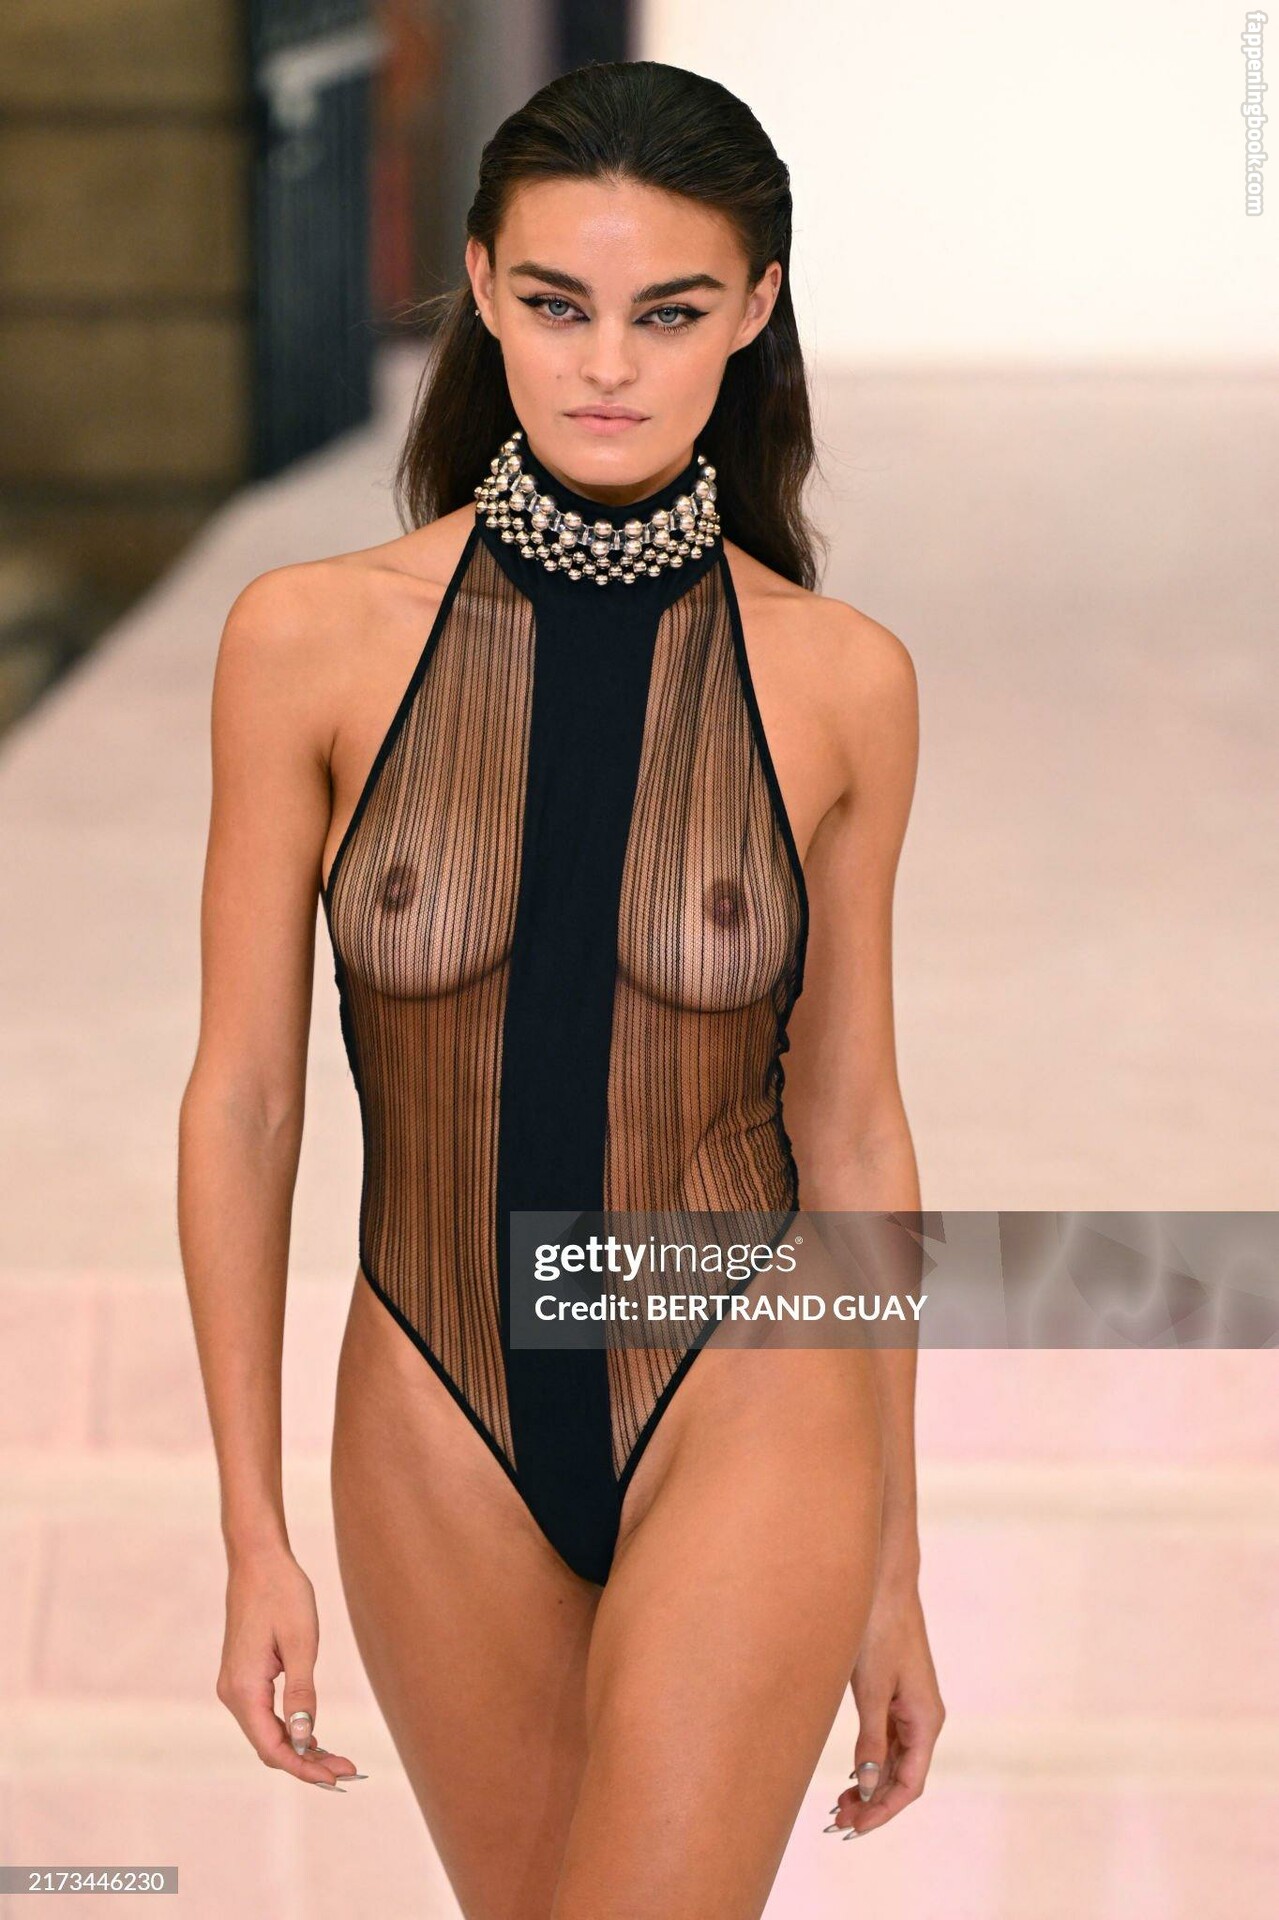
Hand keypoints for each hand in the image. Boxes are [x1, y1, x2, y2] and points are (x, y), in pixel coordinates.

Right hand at [216, 1545, 362, 1788]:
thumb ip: (302, 1693)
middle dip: (307, 1762)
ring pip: (268, 1733)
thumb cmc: (283, 1593)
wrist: (258, 1560)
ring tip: (337, 1760)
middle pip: (269, 1746)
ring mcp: (235, 1686)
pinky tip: (315, 1738)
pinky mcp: (243, 1677)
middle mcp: (233, 1694)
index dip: (305, 1767)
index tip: (338, 1777)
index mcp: (244, 1689)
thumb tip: (306, 1739)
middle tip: (347, 1771)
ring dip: (300, 1748)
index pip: (273, 1747)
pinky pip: (265, 1716)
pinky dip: (290, 1730)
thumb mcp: (301, 1642)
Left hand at [827, 1573, 943, 1837]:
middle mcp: (924, 1717)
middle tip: (837, 1821)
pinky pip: (887, 1740)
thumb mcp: (870, 1689)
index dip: (883, 1810)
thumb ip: (870, 1740)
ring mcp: (910, 1706)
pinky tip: (850, 1775)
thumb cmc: (878, 1630)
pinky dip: (869, 1761)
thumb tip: (868, 1787)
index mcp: (926, 1719)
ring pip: (894, 1760)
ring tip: (838, 1805)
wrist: (883, 1582)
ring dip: (869, 1785)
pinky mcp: (895, 1693)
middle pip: (902, 1776)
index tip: (855, 1827)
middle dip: (873, 1803)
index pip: (910, 1784)